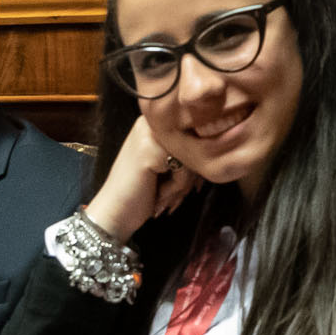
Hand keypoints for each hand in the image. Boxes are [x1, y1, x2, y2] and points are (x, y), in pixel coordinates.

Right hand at [83, 115, 197, 244]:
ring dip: (182, 185)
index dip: (195, 164)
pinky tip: (157, 195)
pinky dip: (175, 188)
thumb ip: (188, 150)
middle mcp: (151, 121)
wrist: (113, 213)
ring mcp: (149, 134)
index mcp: (156, 121)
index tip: (187, 186)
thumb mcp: (167, 164)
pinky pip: (184, 170)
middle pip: (195, 145)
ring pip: (192, 158)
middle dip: (189, 177)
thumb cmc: (142, 191)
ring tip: (164, 196)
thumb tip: (222, 146)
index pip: (194, 136)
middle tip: (173, 196)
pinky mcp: (149, 151)